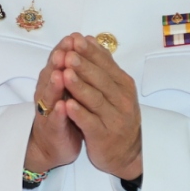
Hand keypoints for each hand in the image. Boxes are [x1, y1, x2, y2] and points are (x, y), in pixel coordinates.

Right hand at [24, 35, 83, 173]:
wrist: (52, 146)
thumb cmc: (65, 114)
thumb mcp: (69, 90)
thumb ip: (73, 70)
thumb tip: (85, 45)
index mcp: (53, 84)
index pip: (58, 63)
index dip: (64, 50)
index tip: (73, 37)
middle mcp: (47, 95)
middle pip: (50, 75)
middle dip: (57, 62)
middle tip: (65, 49)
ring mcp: (48, 113)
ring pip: (49, 97)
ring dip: (54, 85)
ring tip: (60, 74)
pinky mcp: (52, 131)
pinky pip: (54, 121)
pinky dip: (58, 114)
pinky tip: (63, 107)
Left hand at [58, 33, 143, 179]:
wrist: (124, 152)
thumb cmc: (115, 114)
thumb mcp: (114, 88)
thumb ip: (103, 65)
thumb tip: (90, 39)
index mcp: (123, 85)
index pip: (106, 64)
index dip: (90, 52)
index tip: (75, 39)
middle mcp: (121, 100)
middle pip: (100, 80)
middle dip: (84, 66)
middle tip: (69, 53)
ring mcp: (113, 118)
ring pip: (95, 100)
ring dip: (79, 87)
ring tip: (65, 74)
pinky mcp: (103, 136)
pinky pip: (90, 123)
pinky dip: (79, 114)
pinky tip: (67, 105)